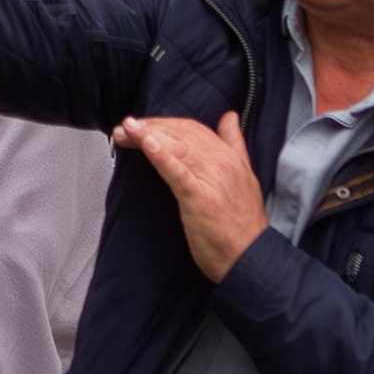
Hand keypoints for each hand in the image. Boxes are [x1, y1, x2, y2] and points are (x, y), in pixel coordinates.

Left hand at [113, 109, 268, 282]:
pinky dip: (161, 155)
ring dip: (146, 136)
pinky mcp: (199, 198)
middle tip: (123, 129)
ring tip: (124, 132)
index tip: (141, 126)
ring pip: (177, 146)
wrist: (250, 257)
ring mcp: (211, 179)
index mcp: (229, 156)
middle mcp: (221, 162)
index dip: (163, 123)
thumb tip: (229, 116)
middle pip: (180, 133)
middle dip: (149, 127)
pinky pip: (178, 172)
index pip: (192, 127)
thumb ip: (234, 144)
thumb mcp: (245, 176)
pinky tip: (146, 143)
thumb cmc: (242, 224)